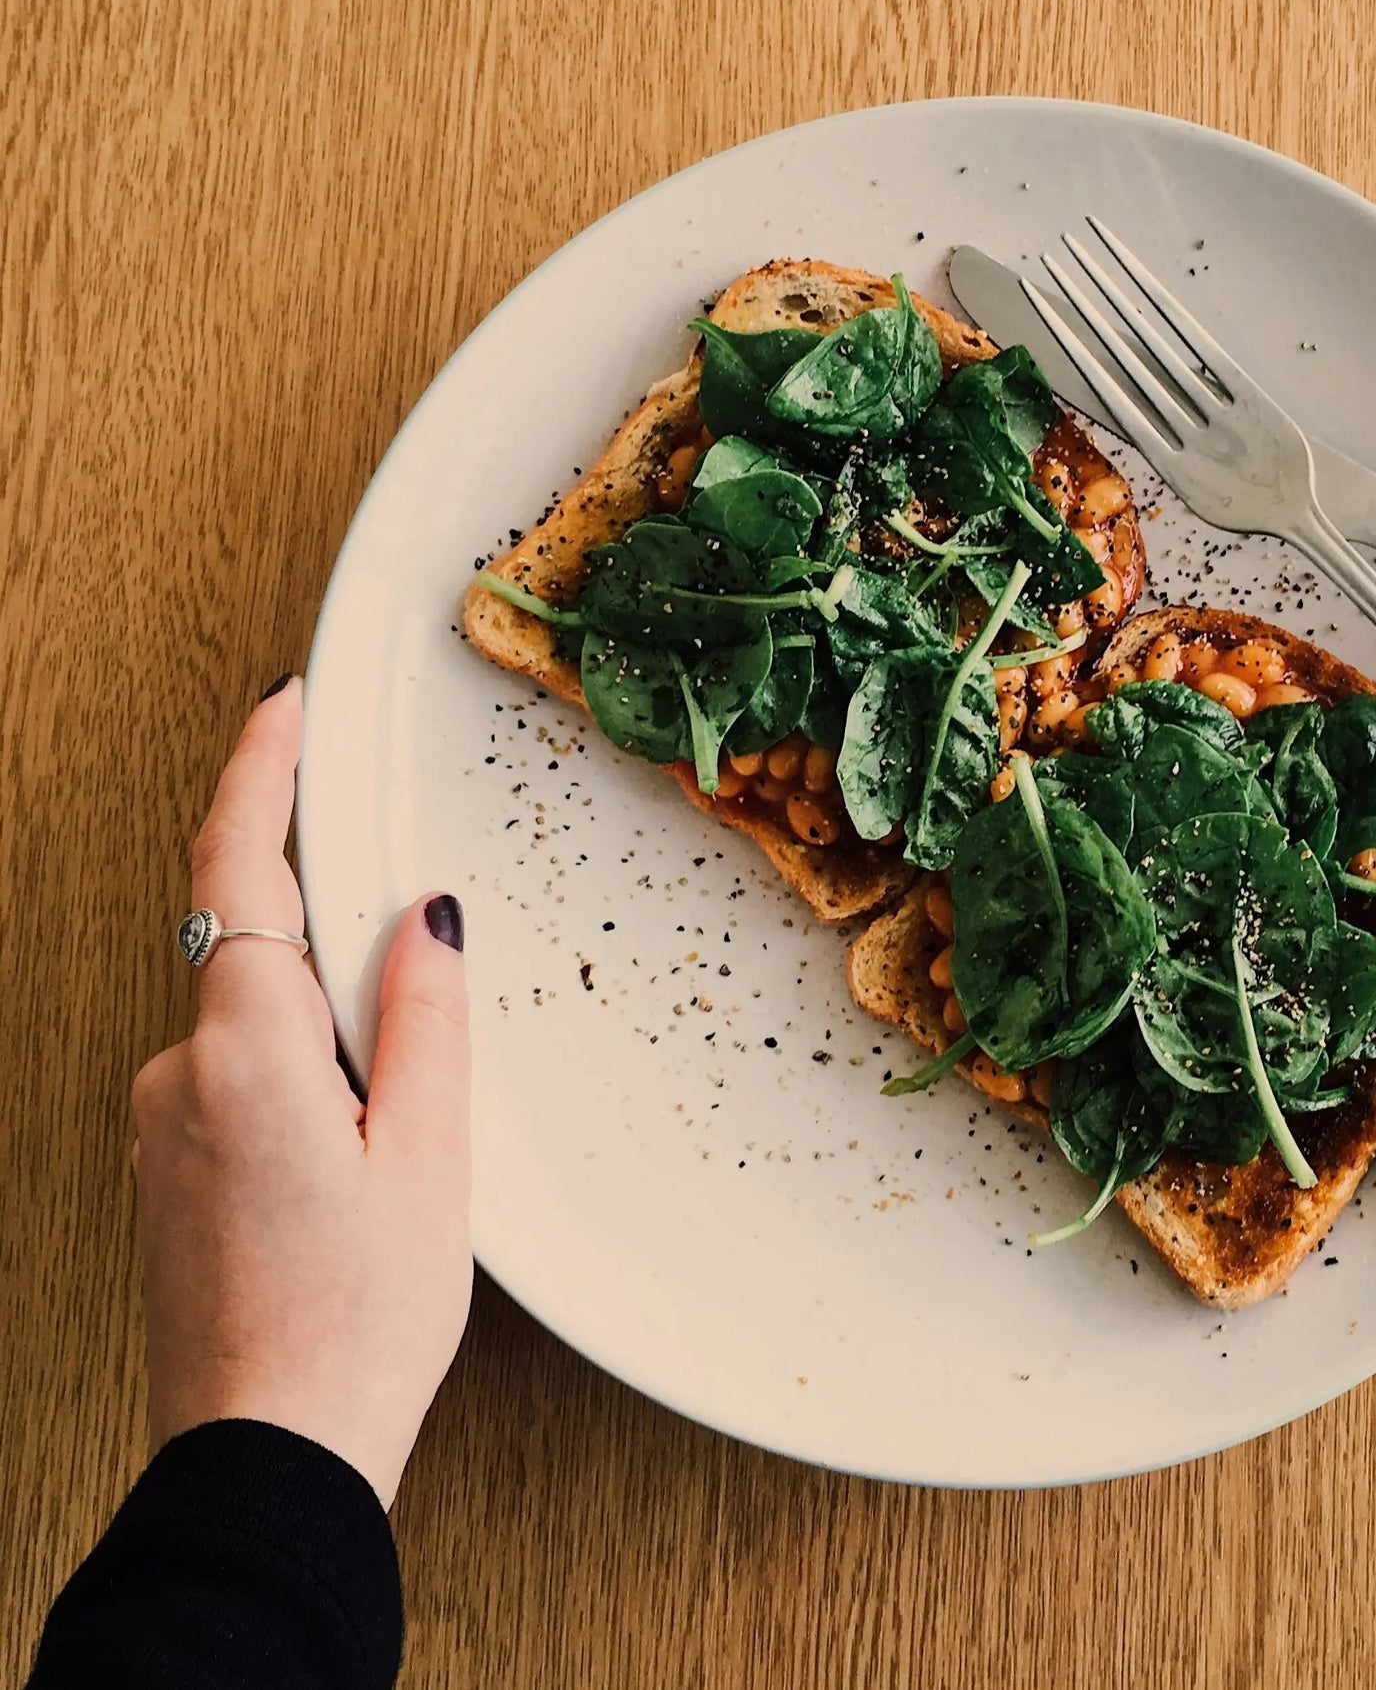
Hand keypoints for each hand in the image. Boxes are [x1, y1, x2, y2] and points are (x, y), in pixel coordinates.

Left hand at [131, 678, 471, 1506]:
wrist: (269, 1452)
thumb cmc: (354, 1321)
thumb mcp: (430, 1156)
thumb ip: (424, 1017)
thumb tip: (424, 915)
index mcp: (246, 1051)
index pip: (238, 867)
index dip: (258, 771)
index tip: (285, 709)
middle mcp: (179, 1071)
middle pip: (252, 938)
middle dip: (330, 930)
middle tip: (411, 977)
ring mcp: (160, 1121)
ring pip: (248, 1012)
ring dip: (321, 1022)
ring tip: (395, 1122)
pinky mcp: (166, 1162)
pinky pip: (232, 1067)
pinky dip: (295, 1068)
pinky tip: (351, 1147)